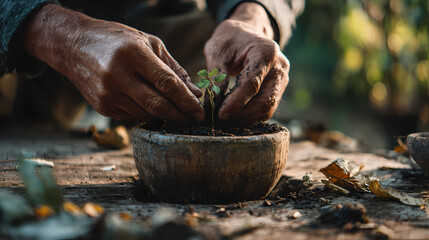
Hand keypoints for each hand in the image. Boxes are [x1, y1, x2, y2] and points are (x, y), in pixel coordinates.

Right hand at [23, 4, 203, 123]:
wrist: (73, 46)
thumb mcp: (147, 43)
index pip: (167, 84)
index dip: (187, 101)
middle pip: (158, 105)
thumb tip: (194, 92)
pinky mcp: (102, 107)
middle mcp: (119, 76)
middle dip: (181, 115)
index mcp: (134, 54)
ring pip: (147, 114)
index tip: (200, 112)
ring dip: (165, 117)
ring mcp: (108, 94)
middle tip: (194, 119)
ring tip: (177, 113)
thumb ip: (172, 68)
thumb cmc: (117, 40)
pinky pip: (133, 117)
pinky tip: (153, 108)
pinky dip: (147, 115)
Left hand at [204, 3, 289, 124]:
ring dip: (247, 118)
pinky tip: (235, 116)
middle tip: (222, 120)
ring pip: (268, 108)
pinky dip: (251, 116)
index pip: (252, 83)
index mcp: (265, 53)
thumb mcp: (217, 49)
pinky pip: (267, 108)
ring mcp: (282, 80)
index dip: (237, 101)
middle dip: (243, 114)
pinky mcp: (278, 90)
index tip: (221, 114)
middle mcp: (279, 67)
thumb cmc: (230, 40)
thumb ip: (216, 74)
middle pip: (265, 100)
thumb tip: (213, 101)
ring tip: (227, 120)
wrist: (246, 34)